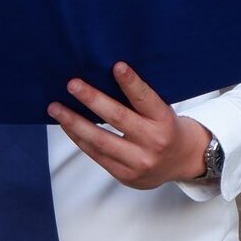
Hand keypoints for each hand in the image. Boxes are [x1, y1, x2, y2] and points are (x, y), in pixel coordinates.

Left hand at [47, 61, 210, 190]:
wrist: (184, 162)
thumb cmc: (167, 128)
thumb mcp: (163, 111)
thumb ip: (140, 100)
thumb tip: (103, 76)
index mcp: (165, 121)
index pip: (146, 99)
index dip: (131, 83)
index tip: (117, 66)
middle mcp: (153, 142)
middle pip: (118, 118)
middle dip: (92, 100)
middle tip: (72, 84)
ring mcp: (139, 162)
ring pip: (100, 140)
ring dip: (74, 122)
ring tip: (55, 108)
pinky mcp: (125, 175)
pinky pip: (96, 154)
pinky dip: (78, 138)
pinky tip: (66, 125)